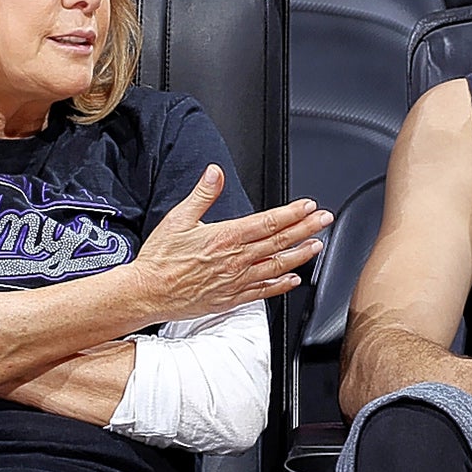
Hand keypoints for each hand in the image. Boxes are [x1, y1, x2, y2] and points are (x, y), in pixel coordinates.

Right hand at [132, 164, 331, 321]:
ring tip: (317, 246)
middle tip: (324, 221)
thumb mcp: (177, 219)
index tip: (308, 207)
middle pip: (279, 242)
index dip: (291, 214)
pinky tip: (293, 280)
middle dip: (306, 229)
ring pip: (276, 266)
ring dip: (300, 255)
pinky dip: (280, 285)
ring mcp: (236, 281)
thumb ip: (202, 195)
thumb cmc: (159, 259)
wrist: (147, 293)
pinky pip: (262, 292)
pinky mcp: (231, 299)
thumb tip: (216, 173)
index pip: (267, 222)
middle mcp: (235, 260)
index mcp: (224, 237)